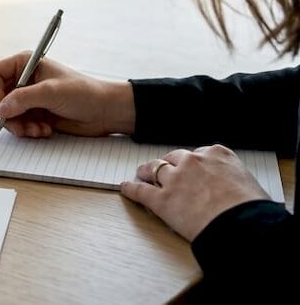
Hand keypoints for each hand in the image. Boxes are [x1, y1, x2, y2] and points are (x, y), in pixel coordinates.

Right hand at [0, 51, 135, 137]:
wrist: (106, 111)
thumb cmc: (84, 92)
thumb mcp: (51, 92)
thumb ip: (23, 99)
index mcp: (24, 64)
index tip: (2, 108)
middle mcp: (23, 80)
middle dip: (8, 115)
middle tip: (20, 125)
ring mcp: (28, 98)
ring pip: (6, 115)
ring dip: (19, 126)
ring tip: (37, 130)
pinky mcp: (34, 114)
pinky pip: (18, 125)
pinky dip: (28, 130)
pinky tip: (44, 130)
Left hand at [121, 145, 270, 240]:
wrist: (243, 225)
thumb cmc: (253, 210)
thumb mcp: (250, 185)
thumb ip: (235, 180)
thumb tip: (236, 191)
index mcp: (218, 155)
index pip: (199, 154)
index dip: (193, 163)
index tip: (191, 168)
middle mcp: (193, 162)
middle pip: (174, 158)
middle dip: (169, 164)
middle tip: (164, 169)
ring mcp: (175, 179)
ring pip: (154, 169)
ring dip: (147, 171)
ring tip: (142, 173)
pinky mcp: (162, 199)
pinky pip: (141, 191)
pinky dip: (131, 189)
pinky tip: (125, 188)